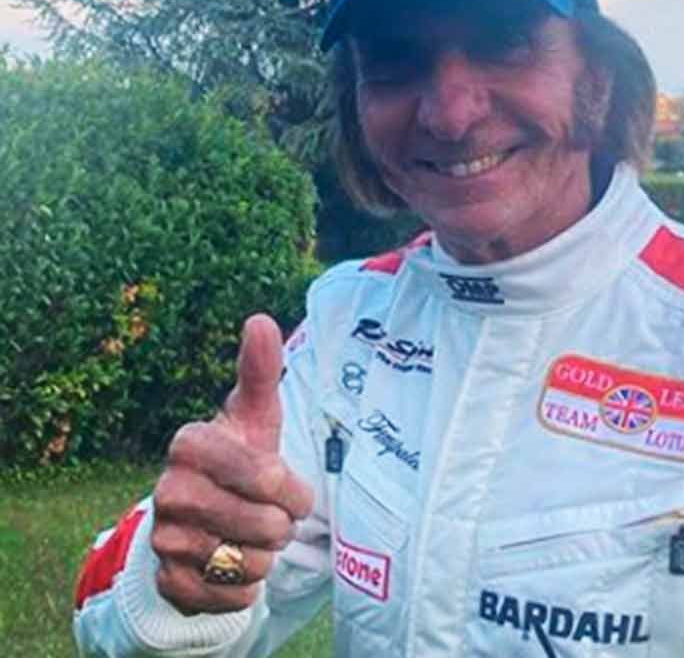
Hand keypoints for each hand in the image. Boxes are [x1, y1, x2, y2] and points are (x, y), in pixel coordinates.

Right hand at [152, 314, 314, 613]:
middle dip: (280, 524)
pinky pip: (232, 596)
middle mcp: (168, 490)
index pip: (265, 474)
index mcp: (189, 443)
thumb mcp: (254, 415)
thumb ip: (260, 370)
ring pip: (250, 562)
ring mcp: (163, 538)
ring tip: (250, 534)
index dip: (288, 487)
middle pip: (264, 524)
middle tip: (269, 512)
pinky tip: (234, 564)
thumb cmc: (238, 457)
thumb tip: (261, 319)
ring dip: (264, 554)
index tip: (284, 481)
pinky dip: (246, 587)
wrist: (202, 518)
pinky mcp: (169, 582)